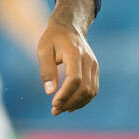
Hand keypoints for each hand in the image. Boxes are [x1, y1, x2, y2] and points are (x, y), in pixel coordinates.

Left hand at [37, 0, 99, 114]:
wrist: (69, 27)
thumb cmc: (53, 38)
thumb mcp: (43, 50)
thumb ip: (46, 70)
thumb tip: (50, 92)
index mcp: (75, 53)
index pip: (75, 79)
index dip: (65, 94)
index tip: (53, 104)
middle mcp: (88, 60)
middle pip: (85, 88)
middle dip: (70, 102)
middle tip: (54, 111)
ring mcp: (94, 66)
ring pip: (91, 91)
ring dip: (77, 104)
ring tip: (61, 109)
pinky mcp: (95, 70)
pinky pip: (93, 89)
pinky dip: (83, 100)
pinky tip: (71, 106)